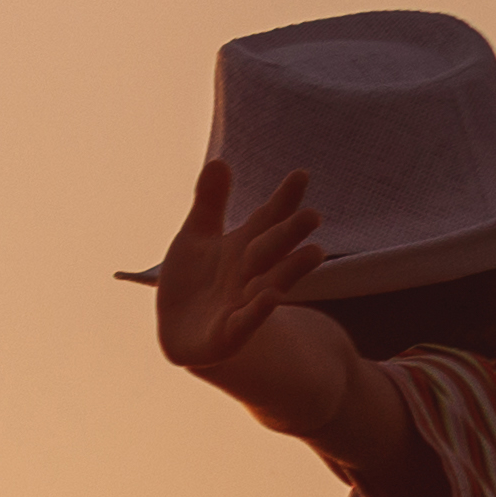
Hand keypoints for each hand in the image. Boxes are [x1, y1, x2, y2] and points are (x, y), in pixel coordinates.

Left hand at [142, 155, 330, 384]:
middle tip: (313, 215)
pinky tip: (270, 298)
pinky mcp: (227, 335)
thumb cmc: (194, 280)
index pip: (266, 220)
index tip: (300, 175)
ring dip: (290, 270)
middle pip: (270, 249)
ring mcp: (241, 304)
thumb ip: (209, 203)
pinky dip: (256, 311)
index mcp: (242, 247)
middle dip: (289, 233)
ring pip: (269, 284)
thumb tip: (218, 161)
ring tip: (314, 252)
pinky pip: (244, 323)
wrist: (180, 332)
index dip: (282, 199)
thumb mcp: (196, 238)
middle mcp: (248, 274)